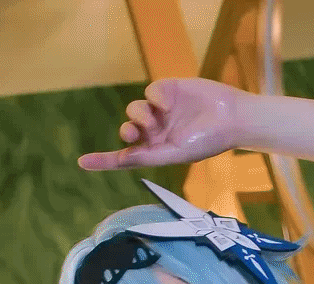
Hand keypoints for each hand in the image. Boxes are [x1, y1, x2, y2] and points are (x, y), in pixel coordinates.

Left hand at [79, 78, 248, 171]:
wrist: (230, 118)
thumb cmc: (207, 142)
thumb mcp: (175, 153)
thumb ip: (147, 156)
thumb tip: (122, 158)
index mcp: (157, 152)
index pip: (125, 157)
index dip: (103, 159)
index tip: (82, 162)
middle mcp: (156, 132)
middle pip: (128, 130)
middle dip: (128, 131)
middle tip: (134, 133)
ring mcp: (161, 111)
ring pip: (135, 110)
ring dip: (139, 114)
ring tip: (154, 118)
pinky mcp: (168, 90)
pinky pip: (150, 92)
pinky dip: (155, 97)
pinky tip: (168, 103)